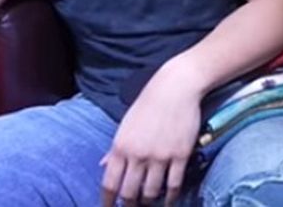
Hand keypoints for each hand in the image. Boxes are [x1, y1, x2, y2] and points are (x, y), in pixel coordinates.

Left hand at [101, 58, 202, 205]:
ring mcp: (160, 156)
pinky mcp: (180, 155)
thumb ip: (114, 148)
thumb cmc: (149, 103)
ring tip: (150, 201)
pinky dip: (171, 196)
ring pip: (151, 192)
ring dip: (150, 201)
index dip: (108, 202)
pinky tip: (169, 200)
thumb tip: (103, 166)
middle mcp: (138, 154)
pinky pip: (174, 184)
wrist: (176, 87)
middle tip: (133, 206)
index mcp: (120, 147)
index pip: (110, 184)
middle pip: (129, 193)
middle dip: (130, 205)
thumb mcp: (126, 124)